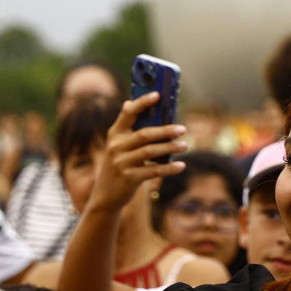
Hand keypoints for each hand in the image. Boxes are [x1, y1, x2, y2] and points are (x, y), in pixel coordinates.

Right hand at [85, 92, 187, 215]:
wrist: (105, 195)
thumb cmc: (119, 164)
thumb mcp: (119, 146)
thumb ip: (127, 128)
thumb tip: (129, 102)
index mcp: (115, 134)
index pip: (127, 113)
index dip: (142, 103)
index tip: (157, 95)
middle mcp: (116, 147)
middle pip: (144, 134)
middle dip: (165, 130)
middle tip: (182, 129)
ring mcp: (121, 163)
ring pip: (150, 152)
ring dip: (170, 148)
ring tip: (184, 145)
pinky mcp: (129, 179)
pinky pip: (153, 171)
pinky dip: (169, 168)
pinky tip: (181, 165)